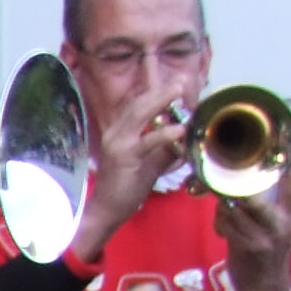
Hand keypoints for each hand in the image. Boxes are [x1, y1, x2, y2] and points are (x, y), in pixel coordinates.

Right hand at [71, 91, 186, 263]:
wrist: (106, 210)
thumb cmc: (126, 188)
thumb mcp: (150, 164)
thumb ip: (165, 150)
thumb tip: (184, 139)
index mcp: (119, 132)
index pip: (137, 105)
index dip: (156, 92)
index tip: (176, 83)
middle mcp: (115, 133)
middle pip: (138, 103)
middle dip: (161, 89)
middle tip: (182, 80)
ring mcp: (117, 143)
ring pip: (139, 114)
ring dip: (161, 100)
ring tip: (180, 90)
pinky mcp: (124, 157)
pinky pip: (146, 142)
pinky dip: (163, 134)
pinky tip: (179, 129)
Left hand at [215, 167, 290, 290]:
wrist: (264, 288)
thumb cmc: (267, 253)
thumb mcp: (275, 228)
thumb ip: (267, 208)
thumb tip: (245, 183)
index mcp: (290, 217)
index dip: (285, 169)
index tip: (279, 151)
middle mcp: (281, 225)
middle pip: (256, 196)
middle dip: (237, 187)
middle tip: (224, 177)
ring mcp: (264, 236)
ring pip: (235, 209)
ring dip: (223, 207)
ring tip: (223, 209)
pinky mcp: (247, 246)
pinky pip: (227, 224)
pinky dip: (220, 222)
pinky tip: (222, 229)